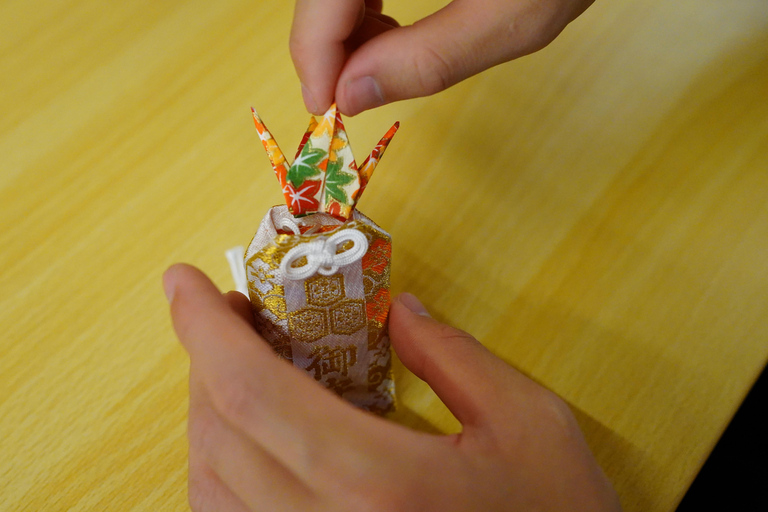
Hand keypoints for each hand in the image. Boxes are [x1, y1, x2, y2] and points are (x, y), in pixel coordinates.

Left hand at [164, 263, 621, 511]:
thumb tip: (398, 312)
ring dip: (208, 414)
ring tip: (238, 368)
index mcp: (378, 486)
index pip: (252, 392)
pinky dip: (220, 473)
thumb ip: (456, 357)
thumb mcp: (530, 425)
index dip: (205, 328)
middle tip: (232, 315)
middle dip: (207, 358)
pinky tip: (249, 443)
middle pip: (220, 434)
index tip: (184, 282)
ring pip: (210, 489)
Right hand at [290, 0, 593, 115]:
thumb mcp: (515, 13)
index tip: (327, 108)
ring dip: (346, 25)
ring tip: (384, 60)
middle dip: (330, 43)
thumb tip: (355, 96)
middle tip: (358, 92)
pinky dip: (364, 2)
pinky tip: (389, 26)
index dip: (314, 56)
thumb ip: (432, 58)